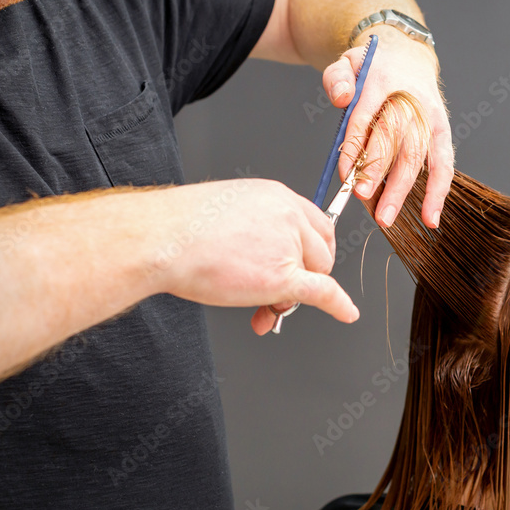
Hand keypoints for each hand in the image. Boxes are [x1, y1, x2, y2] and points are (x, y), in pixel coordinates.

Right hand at [152, 179, 358, 334]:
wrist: (163, 240)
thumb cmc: (181, 228)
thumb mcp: (228, 212)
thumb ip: (256, 229)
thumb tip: (263, 256)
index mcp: (276, 196)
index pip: (316, 225)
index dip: (313, 251)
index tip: (309, 264)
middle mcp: (289, 217)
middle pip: (319, 253)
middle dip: (305, 275)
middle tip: (279, 291)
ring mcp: (288, 246)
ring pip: (313, 277)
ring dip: (292, 296)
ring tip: (259, 304)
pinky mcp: (282, 276)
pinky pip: (321, 292)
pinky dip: (337, 305)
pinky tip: (346, 312)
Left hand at [321, 26, 453, 228]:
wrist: (408, 56)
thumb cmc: (373, 69)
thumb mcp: (348, 62)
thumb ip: (337, 78)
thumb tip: (340, 99)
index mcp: (384, 80)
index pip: (366, 117)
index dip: (355, 147)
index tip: (344, 174)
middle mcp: (411, 100)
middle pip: (394, 138)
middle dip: (377, 171)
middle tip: (362, 196)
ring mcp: (430, 117)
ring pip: (416, 157)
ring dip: (401, 189)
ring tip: (385, 217)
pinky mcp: (442, 132)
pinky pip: (443, 165)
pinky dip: (437, 193)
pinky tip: (429, 217)